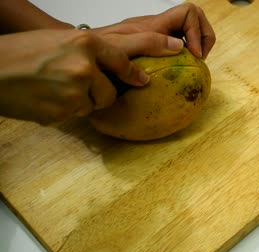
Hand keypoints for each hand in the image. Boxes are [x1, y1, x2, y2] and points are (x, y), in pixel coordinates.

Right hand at [0, 29, 148, 124]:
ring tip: (54, 89)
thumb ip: (90, 51)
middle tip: (78, 87)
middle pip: (110, 92)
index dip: (139, 68)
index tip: (150, 73)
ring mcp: (74, 91)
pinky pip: (74, 116)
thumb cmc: (20, 52)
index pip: (124, 59)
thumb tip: (117, 65)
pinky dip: (63, 110)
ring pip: (92, 106)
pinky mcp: (62, 112)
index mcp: (85, 42)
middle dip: (100, 93)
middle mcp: (84, 66)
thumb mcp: (60, 40)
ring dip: (80, 102)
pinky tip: (44, 98)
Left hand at [93, 3, 215, 58]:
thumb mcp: (121, 47)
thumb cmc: (99, 49)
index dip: (198, 32)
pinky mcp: (155, 45)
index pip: (188, 12)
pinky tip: (181, 68)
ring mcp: (158, 35)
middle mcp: (159, 26)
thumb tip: (180, 48)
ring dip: (198, 43)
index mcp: (154, 24)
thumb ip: (149, 44)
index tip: (195, 55)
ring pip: (190, 30)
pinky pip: (180, 42)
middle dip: (205, 35)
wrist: (84, 50)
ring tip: (194, 63)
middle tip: (199, 58)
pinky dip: (187, 52)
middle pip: (195, 17)